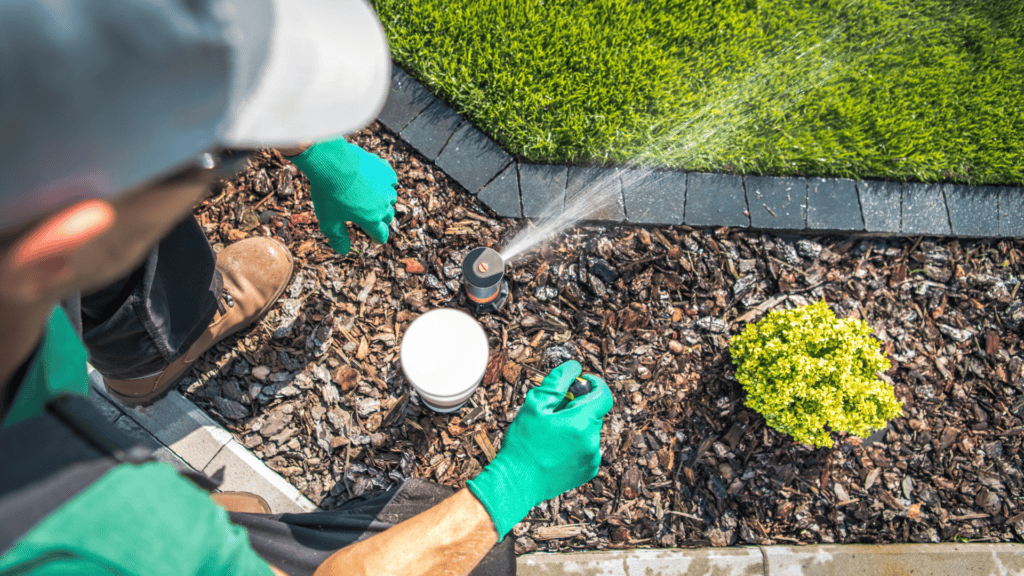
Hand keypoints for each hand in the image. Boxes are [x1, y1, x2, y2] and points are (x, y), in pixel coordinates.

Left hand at [287, 138, 397, 253]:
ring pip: (390, 199)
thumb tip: (344, 251)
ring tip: (368, 197)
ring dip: (382, 201)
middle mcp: (383, 205)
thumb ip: (338, 238)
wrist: (330, 161)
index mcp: (371, 220)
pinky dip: (384, 183)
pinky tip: (374, 181)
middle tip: (367, 216)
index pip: (381, 235)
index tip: (372, 237)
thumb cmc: (327, 193)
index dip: (376, 237)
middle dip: (379, 220)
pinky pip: (390, 180)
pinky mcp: (385, 170)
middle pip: (387, 218)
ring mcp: (386, 187)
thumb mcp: (328, 221)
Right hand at [466, 360, 613, 539]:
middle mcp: (592, 441)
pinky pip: (587, 448)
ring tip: (551, 434)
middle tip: (553, 411)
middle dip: (577, 406)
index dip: (594, 384)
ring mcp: (592, 458)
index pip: (603, 394)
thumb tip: (574, 367)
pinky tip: (555, 449)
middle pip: (594, 412)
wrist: (517, 484)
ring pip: (589, 430)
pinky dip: (576, 443)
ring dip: (576, 426)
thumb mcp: (534, 405)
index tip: (579, 382)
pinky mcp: (588, 471)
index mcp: (581, 422)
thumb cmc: (523, 444)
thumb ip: (558, 381)